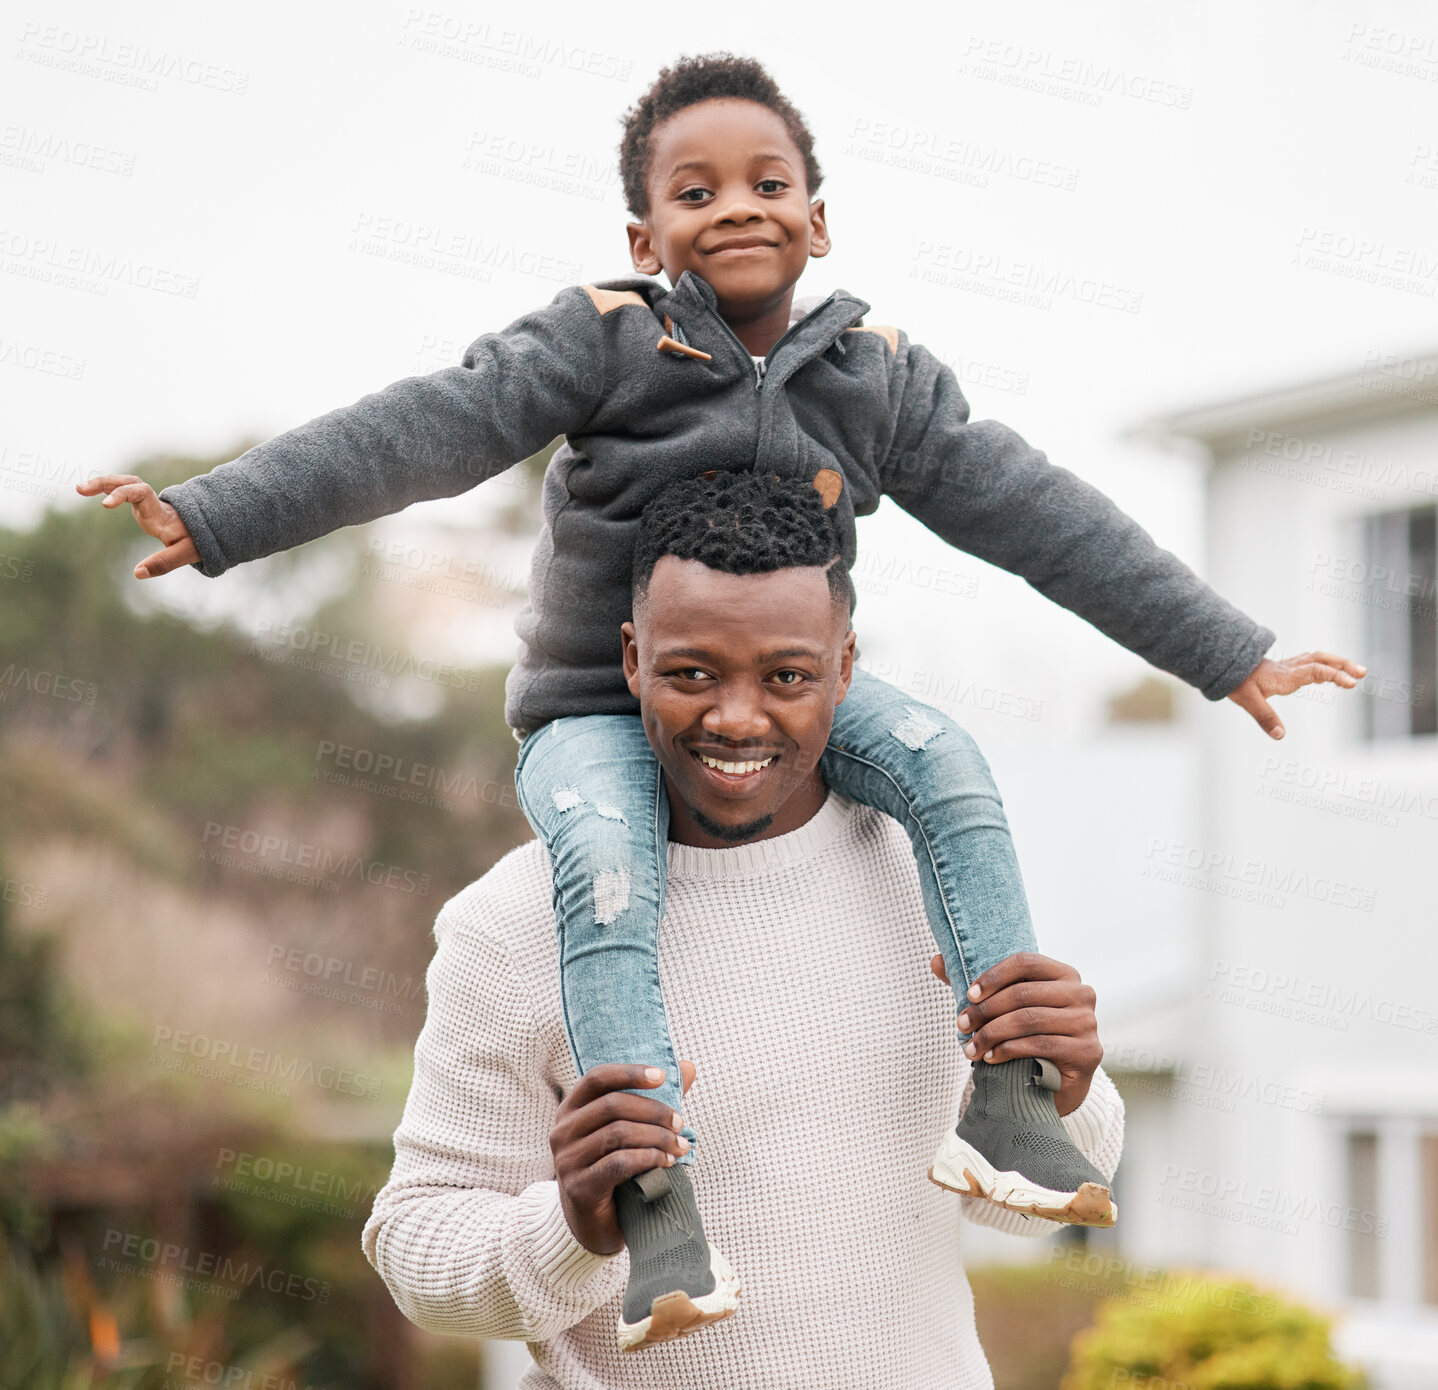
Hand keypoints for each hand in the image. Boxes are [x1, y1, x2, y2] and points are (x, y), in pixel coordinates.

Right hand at [75, 474, 199, 577]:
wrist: (206, 529)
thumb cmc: (196, 541)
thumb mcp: (185, 553)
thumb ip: (163, 563)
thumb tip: (138, 573)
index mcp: (160, 511)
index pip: (141, 493)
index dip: (123, 494)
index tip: (105, 504)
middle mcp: (153, 502)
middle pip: (130, 482)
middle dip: (107, 482)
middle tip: (81, 489)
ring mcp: (148, 502)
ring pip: (125, 483)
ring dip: (104, 483)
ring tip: (80, 489)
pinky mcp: (143, 505)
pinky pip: (124, 491)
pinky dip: (108, 490)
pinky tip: (91, 493)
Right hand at [550, 1060, 695, 1255]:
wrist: (591, 1225)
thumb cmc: (612, 1169)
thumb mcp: (628, 1132)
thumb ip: (654, 1100)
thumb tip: (689, 1067)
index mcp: (571, 1110)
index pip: (598, 1078)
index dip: (630, 1073)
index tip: (662, 1076)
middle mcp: (563, 1131)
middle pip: (613, 1105)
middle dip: (654, 1111)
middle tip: (680, 1123)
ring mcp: (567, 1161)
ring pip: (618, 1133)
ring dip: (657, 1137)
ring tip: (679, 1146)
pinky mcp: (579, 1188)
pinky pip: (619, 1163)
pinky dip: (648, 1158)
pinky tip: (666, 1163)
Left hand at [931, 952, 1099, 1115]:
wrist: (1059, 1081)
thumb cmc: (1027, 1035)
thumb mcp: (1004, 1008)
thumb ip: (974, 986)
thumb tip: (935, 961)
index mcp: (1064, 974)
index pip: (1025, 962)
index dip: (993, 976)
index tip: (968, 995)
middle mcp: (1081, 993)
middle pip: (1023, 993)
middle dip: (985, 1010)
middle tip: (961, 1024)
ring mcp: (1087, 1022)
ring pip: (1028, 1020)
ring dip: (991, 1034)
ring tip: (969, 1047)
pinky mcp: (1087, 1051)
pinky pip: (1040, 1045)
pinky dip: (1008, 1050)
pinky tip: (990, 1057)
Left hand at [1227, 653, 1365, 738]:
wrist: (1226, 665)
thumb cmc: (1237, 682)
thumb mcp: (1248, 701)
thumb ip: (1264, 717)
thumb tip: (1280, 735)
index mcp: (1286, 676)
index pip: (1316, 671)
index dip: (1335, 675)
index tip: (1352, 682)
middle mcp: (1291, 668)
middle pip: (1322, 660)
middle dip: (1343, 666)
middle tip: (1363, 673)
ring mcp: (1289, 666)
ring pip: (1318, 658)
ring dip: (1338, 663)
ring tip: (1356, 672)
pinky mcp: (1287, 668)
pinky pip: (1311, 662)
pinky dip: (1326, 665)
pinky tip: (1332, 672)